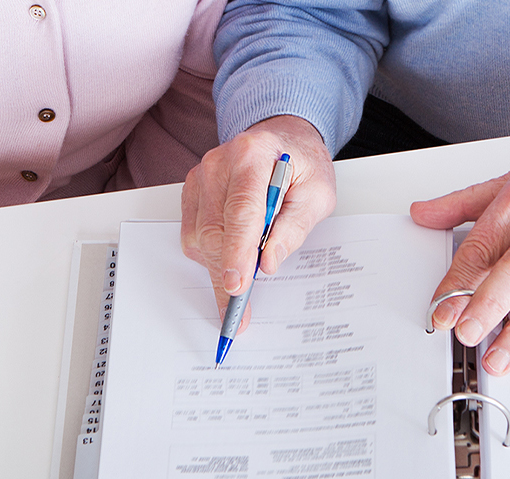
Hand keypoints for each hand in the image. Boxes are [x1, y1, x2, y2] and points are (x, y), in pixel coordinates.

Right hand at [181, 115, 336, 328]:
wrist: (283, 140)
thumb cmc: (302, 165)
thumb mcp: (317, 194)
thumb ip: (294, 227)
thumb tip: (268, 262)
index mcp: (253, 155)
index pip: (241, 211)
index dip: (238, 253)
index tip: (238, 286)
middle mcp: (219, 163)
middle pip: (214, 230)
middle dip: (227, 272)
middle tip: (241, 307)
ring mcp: (200, 176)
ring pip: (199, 237)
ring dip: (220, 264)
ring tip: (244, 275)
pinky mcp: (192, 191)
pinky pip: (192, 234)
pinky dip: (211, 253)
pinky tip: (233, 252)